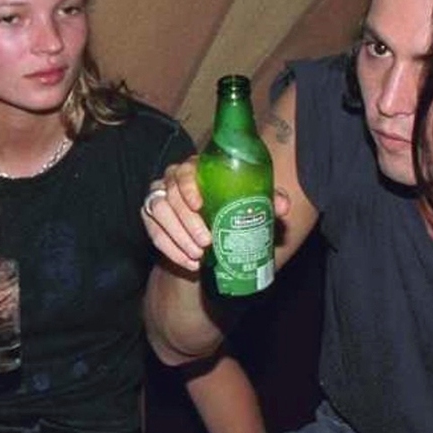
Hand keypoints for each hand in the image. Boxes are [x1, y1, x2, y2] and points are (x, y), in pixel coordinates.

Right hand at [142, 157, 291, 271]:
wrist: (216, 225)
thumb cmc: (234, 203)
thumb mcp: (253, 199)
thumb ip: (268, 199)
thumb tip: (281, 207)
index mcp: (196, 169)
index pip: (185, 171)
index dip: (188, 187)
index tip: (199, 205)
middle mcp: (173, 180)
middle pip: (170, 196)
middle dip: (186, 223)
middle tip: (205, 243)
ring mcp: (159, 198)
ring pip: (159, 214)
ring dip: (177, 238)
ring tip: (197, 256)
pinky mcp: (151, 218)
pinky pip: (154, 233)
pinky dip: (171, 251)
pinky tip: (189, 264)